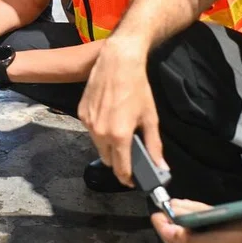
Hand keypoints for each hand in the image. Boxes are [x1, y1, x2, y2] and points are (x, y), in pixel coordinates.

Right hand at [79, 37, 164, 187]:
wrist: (118, 62)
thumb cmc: (137, 88)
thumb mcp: (150, 117)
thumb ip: (153, 145)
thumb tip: (160, 165)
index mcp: (119, 136)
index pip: (120, 169)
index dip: (127, 178)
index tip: (132, 180)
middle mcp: (101, 132)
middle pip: (107, 160)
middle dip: (118, 161)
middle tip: (129, 153)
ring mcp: (89, 123)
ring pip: (98, 145)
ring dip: (108, 146)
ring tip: (120, 132)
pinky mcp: (81, 113)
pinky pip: (91, 130)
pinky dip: (99, 130)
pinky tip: (109, 117)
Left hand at [151, 199, 241, 242]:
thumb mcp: (216, 239)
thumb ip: (191, 239)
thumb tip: (170, 231)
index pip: (171, 242)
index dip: (162, 227)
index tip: (158, 213)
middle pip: (176, 232)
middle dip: (171, 218)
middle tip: (166, 205)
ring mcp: (204, 237)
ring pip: (185, 224)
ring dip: (180, 212)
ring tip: (175, 203)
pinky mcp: (211, 228)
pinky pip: (196, 219)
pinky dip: (191, 210)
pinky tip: (188, 205)